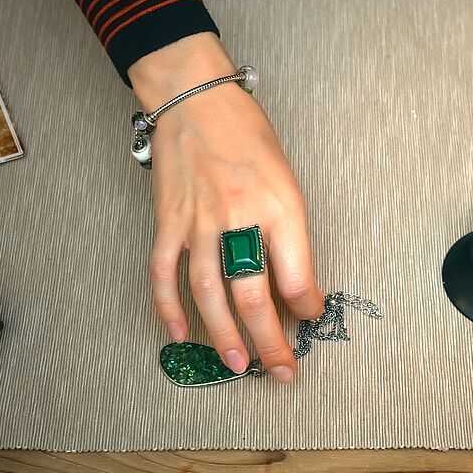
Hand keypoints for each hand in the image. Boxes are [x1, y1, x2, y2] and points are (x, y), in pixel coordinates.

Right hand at [128, 32, 324, 382]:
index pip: (298, 275)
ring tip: (237, 365)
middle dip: (270, 342)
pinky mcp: (167, 222)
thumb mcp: (286, 179)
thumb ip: (291, 232)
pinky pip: (163, 273)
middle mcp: (239, 218)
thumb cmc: (247, 134)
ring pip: (207, 294)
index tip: (310, 319)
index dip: (308, 307)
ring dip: (222, 336)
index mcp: (279, 206)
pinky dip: (167, 307)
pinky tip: (177, 334)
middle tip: (280, 373)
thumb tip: (295, 282)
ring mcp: (197, 222)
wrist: (195, 98)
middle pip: (253, 296)